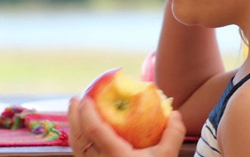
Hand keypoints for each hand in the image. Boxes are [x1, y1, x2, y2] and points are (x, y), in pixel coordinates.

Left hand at [68, 97, 185, 156]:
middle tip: (76, 99)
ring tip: (76, 112)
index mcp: (115, 156)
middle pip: (79, 138)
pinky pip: (81, 156)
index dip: (87, 113)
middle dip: (74, 117)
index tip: (86, 98)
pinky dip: (78, 142)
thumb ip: (173, 134)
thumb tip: (175, 113)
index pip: (94, 131)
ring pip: (77, 148)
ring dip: (74, 128)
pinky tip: (82, 135)